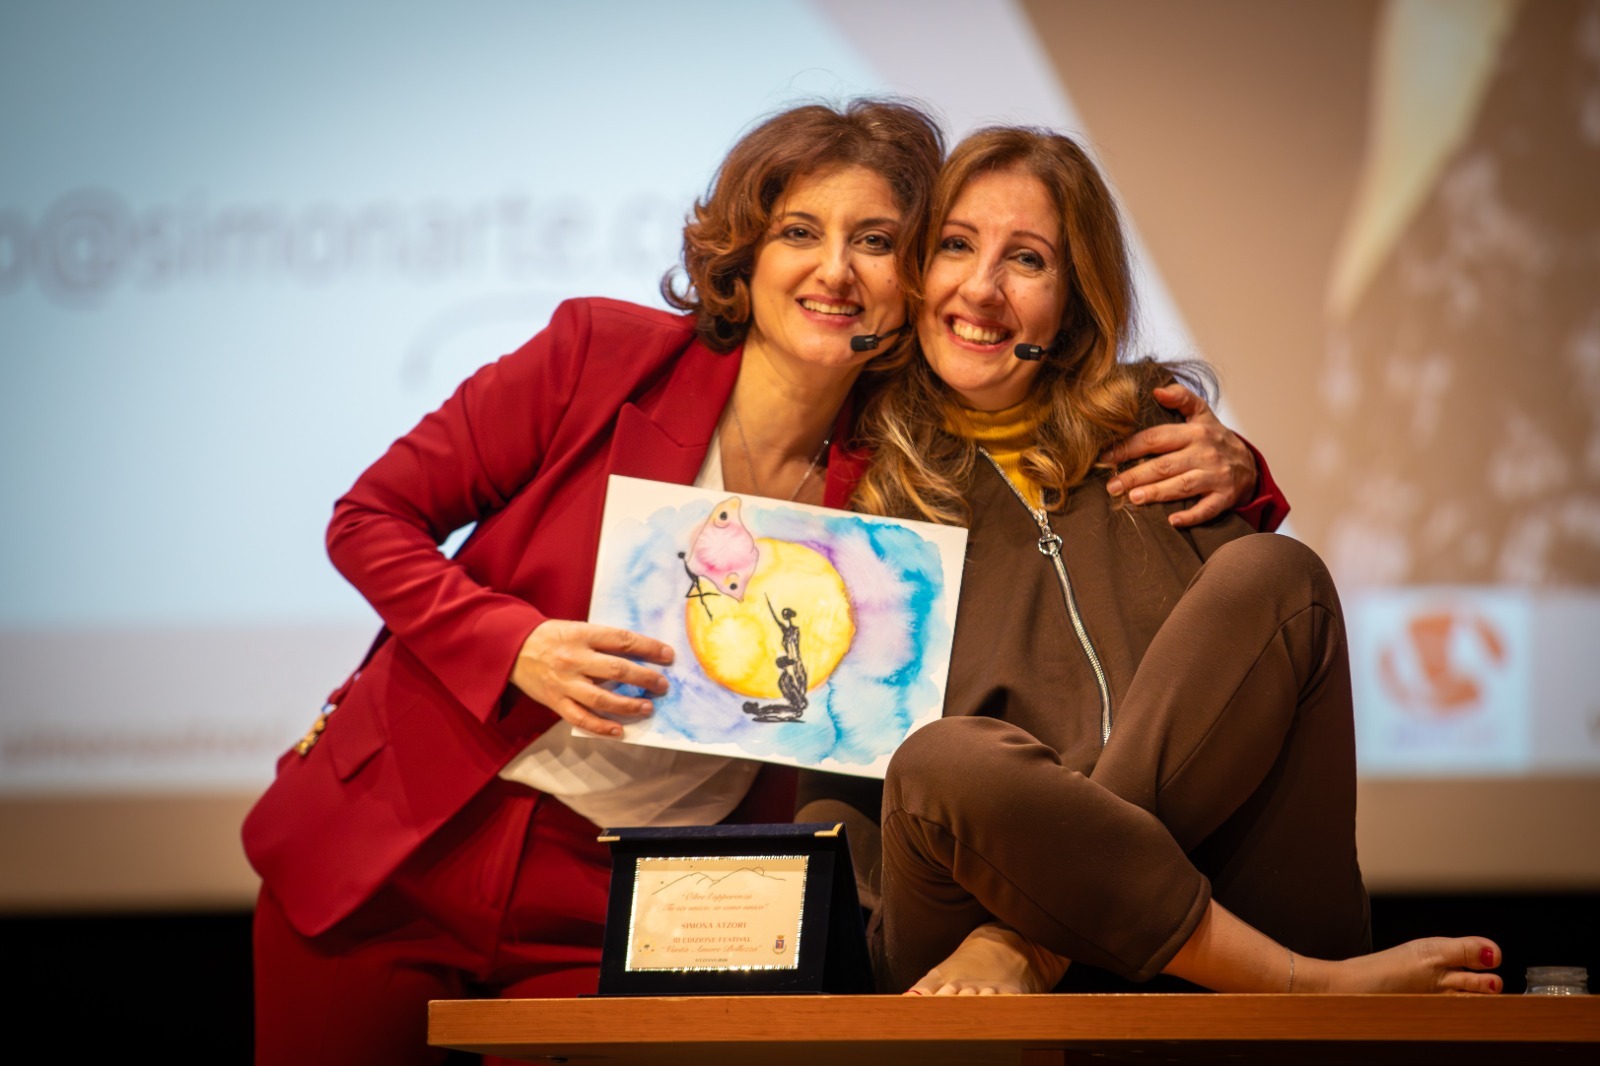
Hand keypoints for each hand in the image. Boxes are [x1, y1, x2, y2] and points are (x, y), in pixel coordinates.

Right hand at [510, 620, 672, 736]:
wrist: (511, 648)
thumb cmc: (552, 637)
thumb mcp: (577, 629)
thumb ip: (604, 642)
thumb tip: (641, 655)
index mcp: (582, 635)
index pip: (622, 640)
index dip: (648, 648)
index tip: (668, 656)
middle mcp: (574, 659)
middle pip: (616, 670)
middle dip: (644, 678)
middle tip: (662, 685)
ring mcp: (564, 682)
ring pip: (601, 699)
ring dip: (628, 705)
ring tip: (647, 708)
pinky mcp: (555, 702)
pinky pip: (581, 718)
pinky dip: (601, 727)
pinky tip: (620, 730)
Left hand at [1100, 383, 1258, 527]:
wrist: (1249, 464)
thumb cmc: (1214, 438)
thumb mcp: (1202, 413)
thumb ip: (1181, 397)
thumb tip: (1156, 390)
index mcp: (1194, 432)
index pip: (1155, 438)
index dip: (1129, 447)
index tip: (1105, 457)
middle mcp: (1204, 453)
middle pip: (1164, 465)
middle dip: (1135, 475)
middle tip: (1112, 486)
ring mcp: (1216, 476)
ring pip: (1182, 486)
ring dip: (1157, 493)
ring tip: (1132, 498)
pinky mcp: (1225, 497)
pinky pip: (1207, 508)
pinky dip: (1191, 516)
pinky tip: (1172, 521)